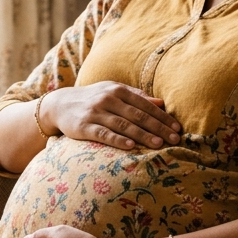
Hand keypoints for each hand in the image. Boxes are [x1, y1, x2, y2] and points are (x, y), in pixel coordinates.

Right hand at [42, 81, 180, 149]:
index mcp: (118, 90)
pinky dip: (118, 140)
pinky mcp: (84, 126)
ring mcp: (95, 113)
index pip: (145, 104)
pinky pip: (104, 134)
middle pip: (137, 115)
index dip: (162, 117)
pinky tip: (130, 146)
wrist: (60, 104)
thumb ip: (137, 96)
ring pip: (123, 125)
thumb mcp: (113, 92)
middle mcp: (107, 99)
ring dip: (142, 135)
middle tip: (174, 139)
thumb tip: (161, 103)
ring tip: (158, 144)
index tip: (177, 128)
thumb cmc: (93, 98)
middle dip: (158, 127)